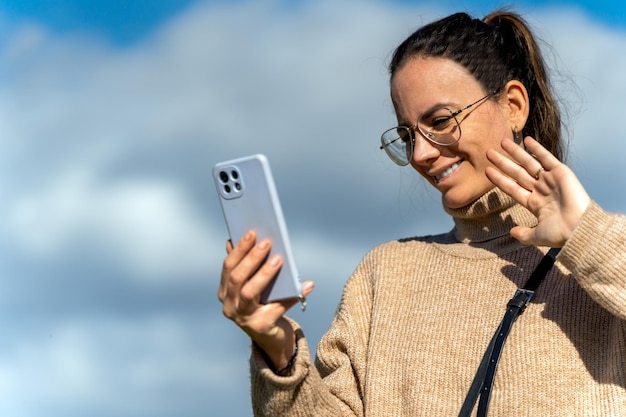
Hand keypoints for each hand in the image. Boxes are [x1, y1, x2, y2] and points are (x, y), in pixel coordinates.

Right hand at [218, 230, 314, 369]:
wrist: (273, 338)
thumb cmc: (264, 305)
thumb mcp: (253, 285)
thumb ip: (247, 267)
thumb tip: (242, 240)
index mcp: (225, 292)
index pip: (228, 267)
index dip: (239, 250)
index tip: (252, 233)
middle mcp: (230, 306)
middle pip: (237, 278)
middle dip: (251, 258)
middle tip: (266, 242)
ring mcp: (243, 319)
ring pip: (250, 292)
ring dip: (264, 274)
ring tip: (279, 259)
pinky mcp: (261, 328)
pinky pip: (277, 308)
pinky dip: (293, 296)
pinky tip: (307, 284)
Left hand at [485, 136, 590, 247]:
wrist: (579, 228)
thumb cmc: (560, 234)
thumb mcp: (537, 236)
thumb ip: (524, 234)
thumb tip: (512, 232)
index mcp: (534, 203)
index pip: (511, 187)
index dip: (499, 179)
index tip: (487, 170)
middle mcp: (540, 189)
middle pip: (517, 173)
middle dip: (503, 162)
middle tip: (489, 152)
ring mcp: (550, 180)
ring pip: (528, 163)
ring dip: (515, 152)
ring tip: (502, 141)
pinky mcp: (561, 173)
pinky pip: (546, 158)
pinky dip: (537, 149)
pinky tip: (526, 140)